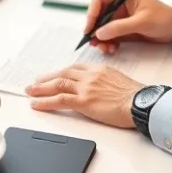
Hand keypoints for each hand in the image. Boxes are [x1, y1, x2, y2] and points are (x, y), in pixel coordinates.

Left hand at [25, 64, 142, 128]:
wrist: (142, 102)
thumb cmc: (137, 96)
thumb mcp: (121, 81)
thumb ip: (107, 82)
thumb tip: (102, 89)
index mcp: (100, 69)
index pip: (76, 68)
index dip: (62, 72)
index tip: (55, 76)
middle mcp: (90, 76)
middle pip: (63, 73)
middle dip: (47, 78)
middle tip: (35, 82)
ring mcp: (86, 88)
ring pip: (58, 84)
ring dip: (41, 88)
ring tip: (30, 91)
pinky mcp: (84, 101)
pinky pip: (59, 100)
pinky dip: (45, 101)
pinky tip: (36, 104)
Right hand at [85, 0, 171, 53]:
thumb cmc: (163, 18)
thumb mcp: (142, 22)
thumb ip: (120, 27)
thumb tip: (99, 33)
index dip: (91, 13)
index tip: (89, 29)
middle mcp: (119, 3)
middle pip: (98, 15)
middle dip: (95, 30)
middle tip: (94, 43)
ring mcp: (120, 16)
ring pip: (102, 27)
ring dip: (101, 39)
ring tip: (106, 49)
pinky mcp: (122, 28)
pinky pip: (109, 35)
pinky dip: (108, 43)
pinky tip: (112, 49)